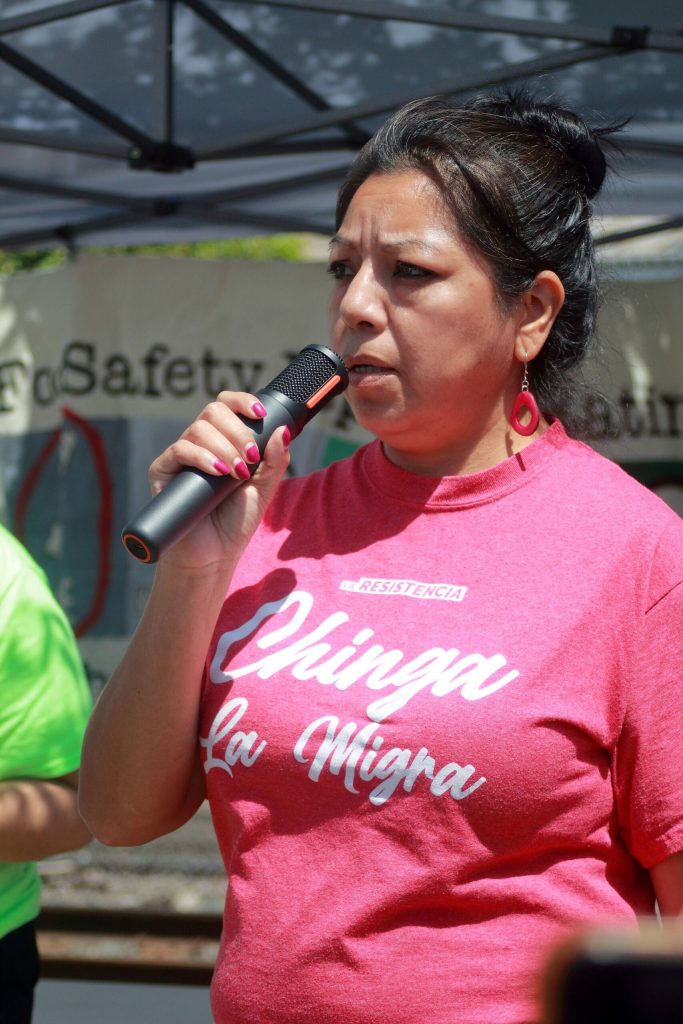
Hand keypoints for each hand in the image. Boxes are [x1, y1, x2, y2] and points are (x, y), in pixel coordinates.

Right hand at [149, 392, 289, 569]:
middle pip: (213, 411)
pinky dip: (202, 457)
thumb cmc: (235, 523)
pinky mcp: (162, 471)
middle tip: (250, 458)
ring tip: (237, 473)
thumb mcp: (264, 489)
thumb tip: (282, 429)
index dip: (242, 402)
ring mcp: (181, 457)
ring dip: (224, 447)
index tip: (260, 414)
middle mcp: (200, 444)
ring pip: (198, 429)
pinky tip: (218, 472)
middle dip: (238, 431)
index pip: (227, 406)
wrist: (213, 556)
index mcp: (224, 442)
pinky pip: (179, 450)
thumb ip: (275, 460)